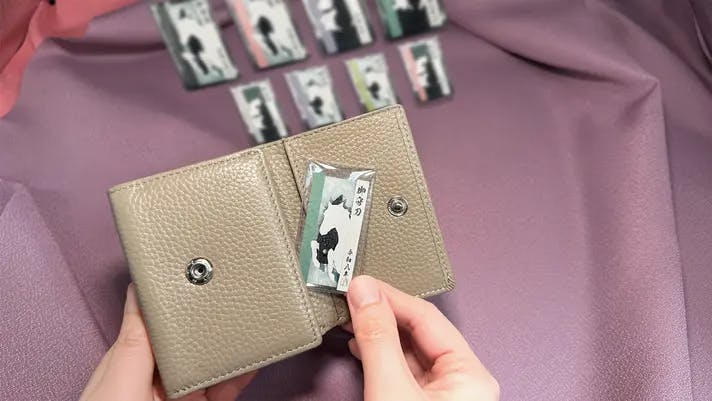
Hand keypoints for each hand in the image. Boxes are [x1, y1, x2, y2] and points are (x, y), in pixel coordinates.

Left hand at [79, 284, 255, 400]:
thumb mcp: (120, 384)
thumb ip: (135, 342)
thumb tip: (138, 289)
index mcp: (130, 362)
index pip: (157, 321)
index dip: (178, 299)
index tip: (202, 272)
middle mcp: (156, 378)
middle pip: (189, 342)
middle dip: (213, 323)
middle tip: (240, 297)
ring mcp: (179, 397)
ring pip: (212, 366)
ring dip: (232, 349)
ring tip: (255, 326)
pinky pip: (224, 391)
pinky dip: (240, 377)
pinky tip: (254, 363)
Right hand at [344, 276, 498, 400]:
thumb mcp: (391, 389)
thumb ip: (378, 339)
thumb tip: (365, 293)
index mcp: (471, 375)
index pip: (427, 317)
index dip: (390, 297)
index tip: (360, 285)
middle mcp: (461, 383)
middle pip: (418, 331)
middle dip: (382, 312)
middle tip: (353, 296)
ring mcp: (442, 395)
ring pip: (407, 350)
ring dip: (378, 332)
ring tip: (351, 315)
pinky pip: (400, 369)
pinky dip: (378, 355)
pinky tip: (361, 343)